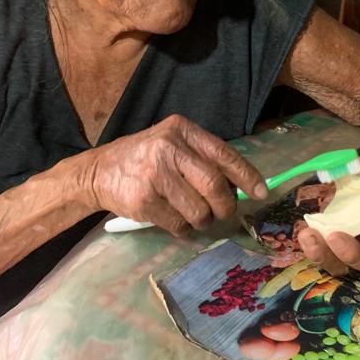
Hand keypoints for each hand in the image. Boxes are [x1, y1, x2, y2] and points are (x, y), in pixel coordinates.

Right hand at [87, 114, 267, 234]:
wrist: (99, 171)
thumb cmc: (144, 159)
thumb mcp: (171, 144)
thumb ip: (201, 158)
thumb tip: (242, 186)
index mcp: (181, 130)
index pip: (224, 154)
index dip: (246, 176)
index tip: (260, 192)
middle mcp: (168, 148)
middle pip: (214, 185)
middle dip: (224, 206)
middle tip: (222, 213)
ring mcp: (154, 175)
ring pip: (198, 210)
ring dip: (202, 220)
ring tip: (192, 216)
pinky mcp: (143, 201)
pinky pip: (178, 224)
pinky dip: (183, 229)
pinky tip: (174, 220)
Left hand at [296, 154, 359, 277]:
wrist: (359, 174)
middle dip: (355, 255)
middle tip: (336, 238)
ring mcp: (356, 249)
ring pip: (346, 267)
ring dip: (327, 257)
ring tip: (310, 238)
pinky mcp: (335, 248)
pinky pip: (326, 257)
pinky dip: (314, 249)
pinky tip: (305, 234)